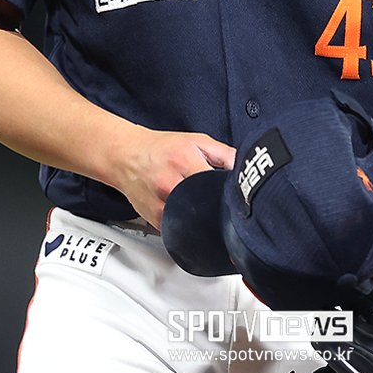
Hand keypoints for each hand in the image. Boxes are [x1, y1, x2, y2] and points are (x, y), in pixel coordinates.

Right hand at [108, 124, 234, 229]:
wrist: (127, 155)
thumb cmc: (161, 148)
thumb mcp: (196, 141)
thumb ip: (224, 153)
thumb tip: (246, 167)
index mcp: (184, 162)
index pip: (216, 185)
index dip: (231, 193)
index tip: (241, 200)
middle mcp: (170, 184)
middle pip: (206, 208)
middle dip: (220, 211)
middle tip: (230, 212)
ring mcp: (161, 205)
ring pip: (193, 225)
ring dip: (207, 224)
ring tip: (213, 217)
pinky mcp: (155, 220)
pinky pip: (179, 232)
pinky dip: (190, 230)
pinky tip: (195, 221)